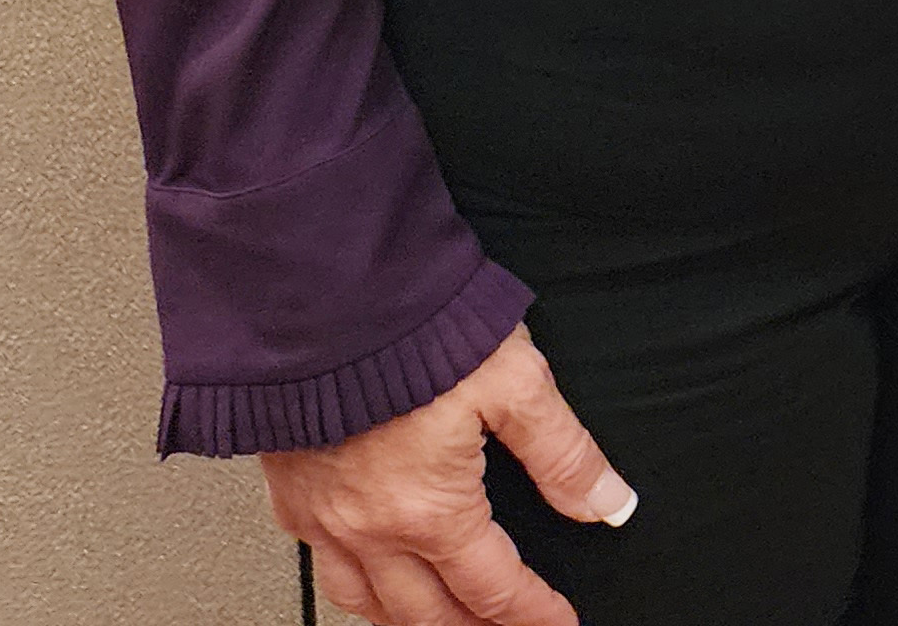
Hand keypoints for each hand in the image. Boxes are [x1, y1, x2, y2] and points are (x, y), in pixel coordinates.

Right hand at [259, 325, 633, 625]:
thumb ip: (563, 453)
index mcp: (430, 510)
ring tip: (438, 620)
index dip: (533, 612)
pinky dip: (353, 586)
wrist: (319, 303)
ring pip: (366, 603)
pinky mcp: (290, 494)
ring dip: (409, 620)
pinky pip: (320, 567)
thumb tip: (607, 500)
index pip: (493, 588)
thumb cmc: (411, 332)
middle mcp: (370, 529)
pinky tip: (365, 571)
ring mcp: (323, 518)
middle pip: (427, 613)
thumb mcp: (516, 384)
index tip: (557, 623)